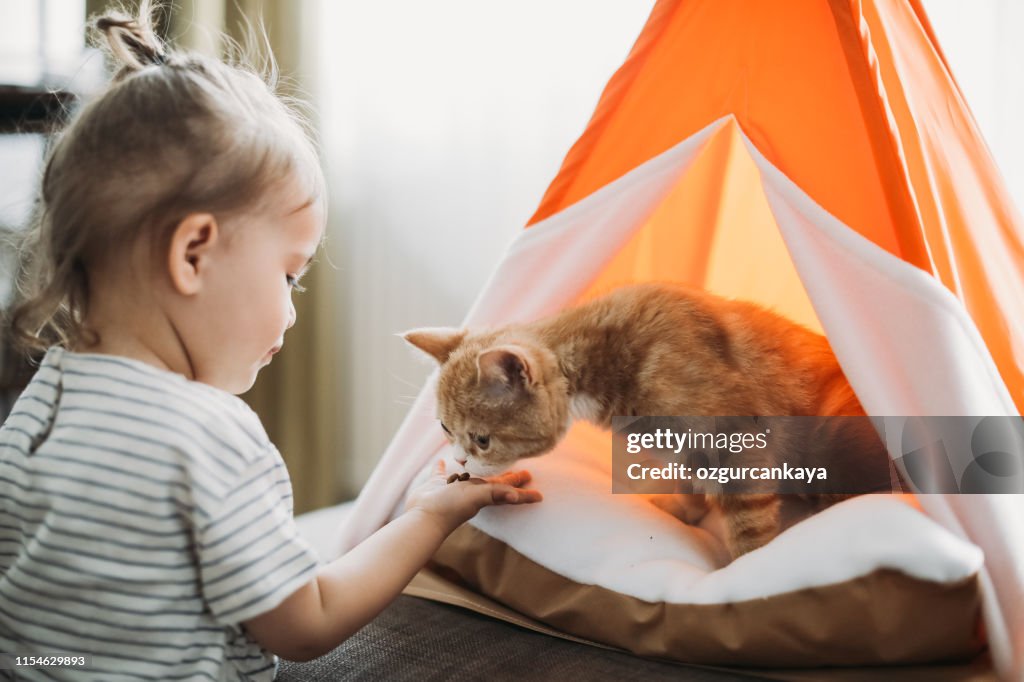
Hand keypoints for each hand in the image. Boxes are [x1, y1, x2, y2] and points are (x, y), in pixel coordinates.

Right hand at [404, 461, 542, 534]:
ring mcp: (453, 488)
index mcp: (482, 494)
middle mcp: (470, 491)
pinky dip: (442, 467)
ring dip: (477, 471)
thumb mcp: (475, 497)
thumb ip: (494, 494)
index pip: (508, 491)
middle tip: (524, 472)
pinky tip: (443, 462)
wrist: (423, 517)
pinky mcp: (436, 484)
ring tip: (484, 462)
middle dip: (509, 478)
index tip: (539, 494)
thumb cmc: (450, 508)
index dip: (523, 492)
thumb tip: (516, 496)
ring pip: (468, 477)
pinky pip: (441, 473)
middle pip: (494, 482)